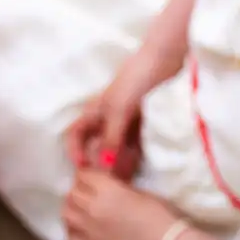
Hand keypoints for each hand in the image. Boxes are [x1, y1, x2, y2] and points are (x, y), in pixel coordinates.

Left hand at [62, 169, 181, 239]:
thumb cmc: (162, 217)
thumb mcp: (142, 192)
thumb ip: (120, 187)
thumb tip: (109, 186)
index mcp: (107, 190)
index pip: (84, 175)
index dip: (87, 174)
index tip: (92, 176)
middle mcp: (92, 209)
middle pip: (72, 193)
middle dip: (79, 189)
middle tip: (89, 192)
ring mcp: (88, 232)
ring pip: (66, 213)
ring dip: (73, 208)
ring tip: (83, 210)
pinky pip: (70, 239)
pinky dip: (73, 231)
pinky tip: (82, 230)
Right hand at [65, 42, 180, 178]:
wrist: (165, 60)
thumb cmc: (136, 80)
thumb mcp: (120, 110)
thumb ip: (112, 138)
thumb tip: (104, 166)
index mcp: (96, 110)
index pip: (75, 134)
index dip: (74, 151)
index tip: (84, 168)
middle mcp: (108, 115)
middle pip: (97, 143)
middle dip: (100, 161)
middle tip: (110, 179)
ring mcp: (127, 117)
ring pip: (117, 145)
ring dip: (119, 159)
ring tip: (126, 175)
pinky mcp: (144, 119)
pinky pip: (135, 141)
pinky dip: (135, 152)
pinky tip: (140, 163)